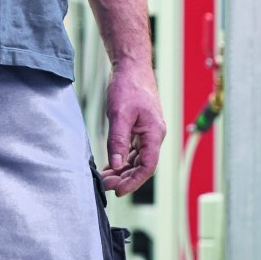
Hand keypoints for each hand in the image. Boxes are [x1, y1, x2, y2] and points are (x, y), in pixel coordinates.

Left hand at [102, 60, 165, 194]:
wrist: (132, 68)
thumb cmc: (129, 87)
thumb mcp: (119, 114)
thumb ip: (118, 140)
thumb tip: (116, 164)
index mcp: (154, 133)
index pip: (147, 166)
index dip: (134, 181)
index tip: (118, 191)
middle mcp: (154, 136)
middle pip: (143, 166)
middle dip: (125, 179)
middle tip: (106, 185)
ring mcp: (148, 133)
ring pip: (138, 160)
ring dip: (123, 171)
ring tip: (106, 178)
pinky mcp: (140, 130)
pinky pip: (134, 151)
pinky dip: (123, 160)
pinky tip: (111, 166)